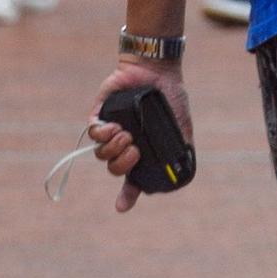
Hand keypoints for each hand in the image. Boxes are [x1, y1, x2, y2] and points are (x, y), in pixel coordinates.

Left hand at [87, 59, 192, 214]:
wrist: (157, 70)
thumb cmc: (171, 96)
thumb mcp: (181, 126)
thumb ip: (181, 149)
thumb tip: (183, 172)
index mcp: (144, 150)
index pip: (133, 179)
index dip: (127, 196)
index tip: (121, 207)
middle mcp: (125, 144)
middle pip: (115, 169)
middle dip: (122, 165)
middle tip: (135, 150)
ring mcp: (112, 131)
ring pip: (101, 154)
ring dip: (113, 148)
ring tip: (126, 134)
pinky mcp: (100, 116)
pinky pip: (93, 134)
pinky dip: (102, 134)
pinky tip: (115, 127)